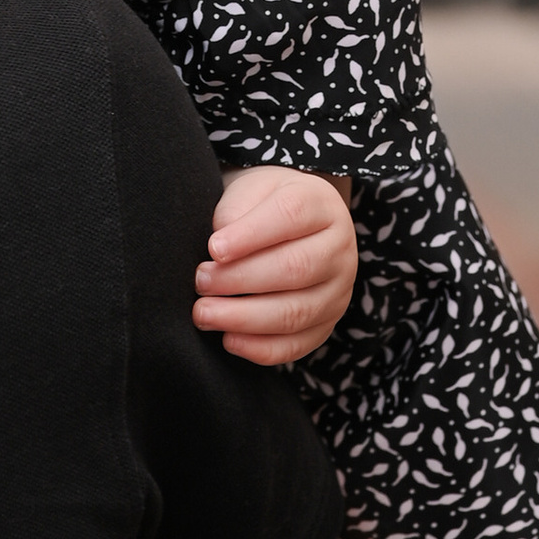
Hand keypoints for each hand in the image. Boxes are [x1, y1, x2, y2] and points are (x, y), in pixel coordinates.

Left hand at [192, 165, 356, 365]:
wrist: (294, 224)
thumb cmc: (264, 206)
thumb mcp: (251, 191)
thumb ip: (236, 213)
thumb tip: (220, 252)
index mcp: (321, 205)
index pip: (291, 215)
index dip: (250, 235)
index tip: (213, 248)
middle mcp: (338, 248)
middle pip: (296, 268)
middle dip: (241, 280)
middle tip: (201, 282)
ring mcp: (337, 290)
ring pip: (296, 312)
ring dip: (244, 318)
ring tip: (204, 313)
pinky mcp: (326, 324)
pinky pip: (297, 344)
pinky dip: (260, 348)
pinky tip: (228, 339)